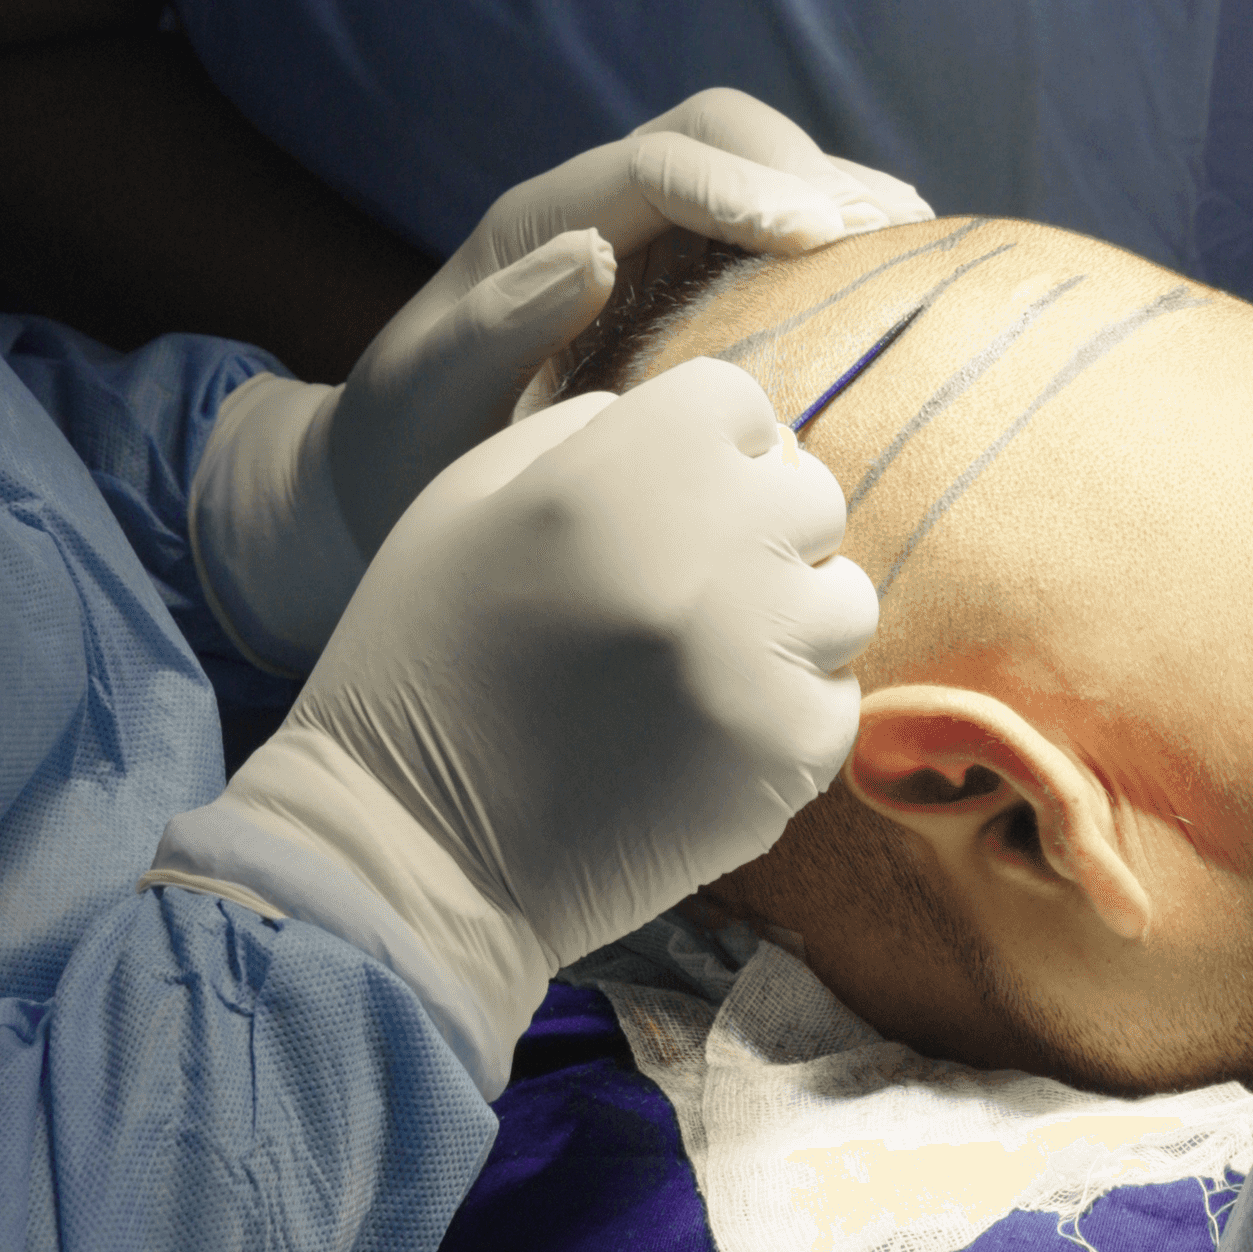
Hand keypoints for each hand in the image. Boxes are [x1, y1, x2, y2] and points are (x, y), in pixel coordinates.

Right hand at [159, 366, 877, 1079]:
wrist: (409, 849)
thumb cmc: (426, 656)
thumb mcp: (468, 497)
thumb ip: (587, 432)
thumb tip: (700, 430)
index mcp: (629, 465)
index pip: (739, 402)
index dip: (705, 444)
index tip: (669, 495)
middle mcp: (712, 544)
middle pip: (810, 496)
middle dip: (756, 529)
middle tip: (682, 587)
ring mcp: (760, 652)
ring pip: (843, 599)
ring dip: (786, 621)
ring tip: (699, 662)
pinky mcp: (785, 753)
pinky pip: (837, 701)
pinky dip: (785, 712)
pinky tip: (704, 731)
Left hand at [189, 89, 929, 667]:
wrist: (381, 484)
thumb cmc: (401, 452)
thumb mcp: (424, 398)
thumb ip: (494, 327)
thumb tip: (594, 250)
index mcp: (542, 223)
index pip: (663, 164)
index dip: (746, 188)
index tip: (816, 240)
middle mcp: (601, 211)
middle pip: (723, 132)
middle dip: (807, 171)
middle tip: (884, 238)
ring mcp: (645, 241)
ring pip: (757, 170)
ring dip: (837, 196)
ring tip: (917, 246)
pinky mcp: (679, 284)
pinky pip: (766, 235)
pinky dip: (834, 243)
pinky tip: (891, 284)